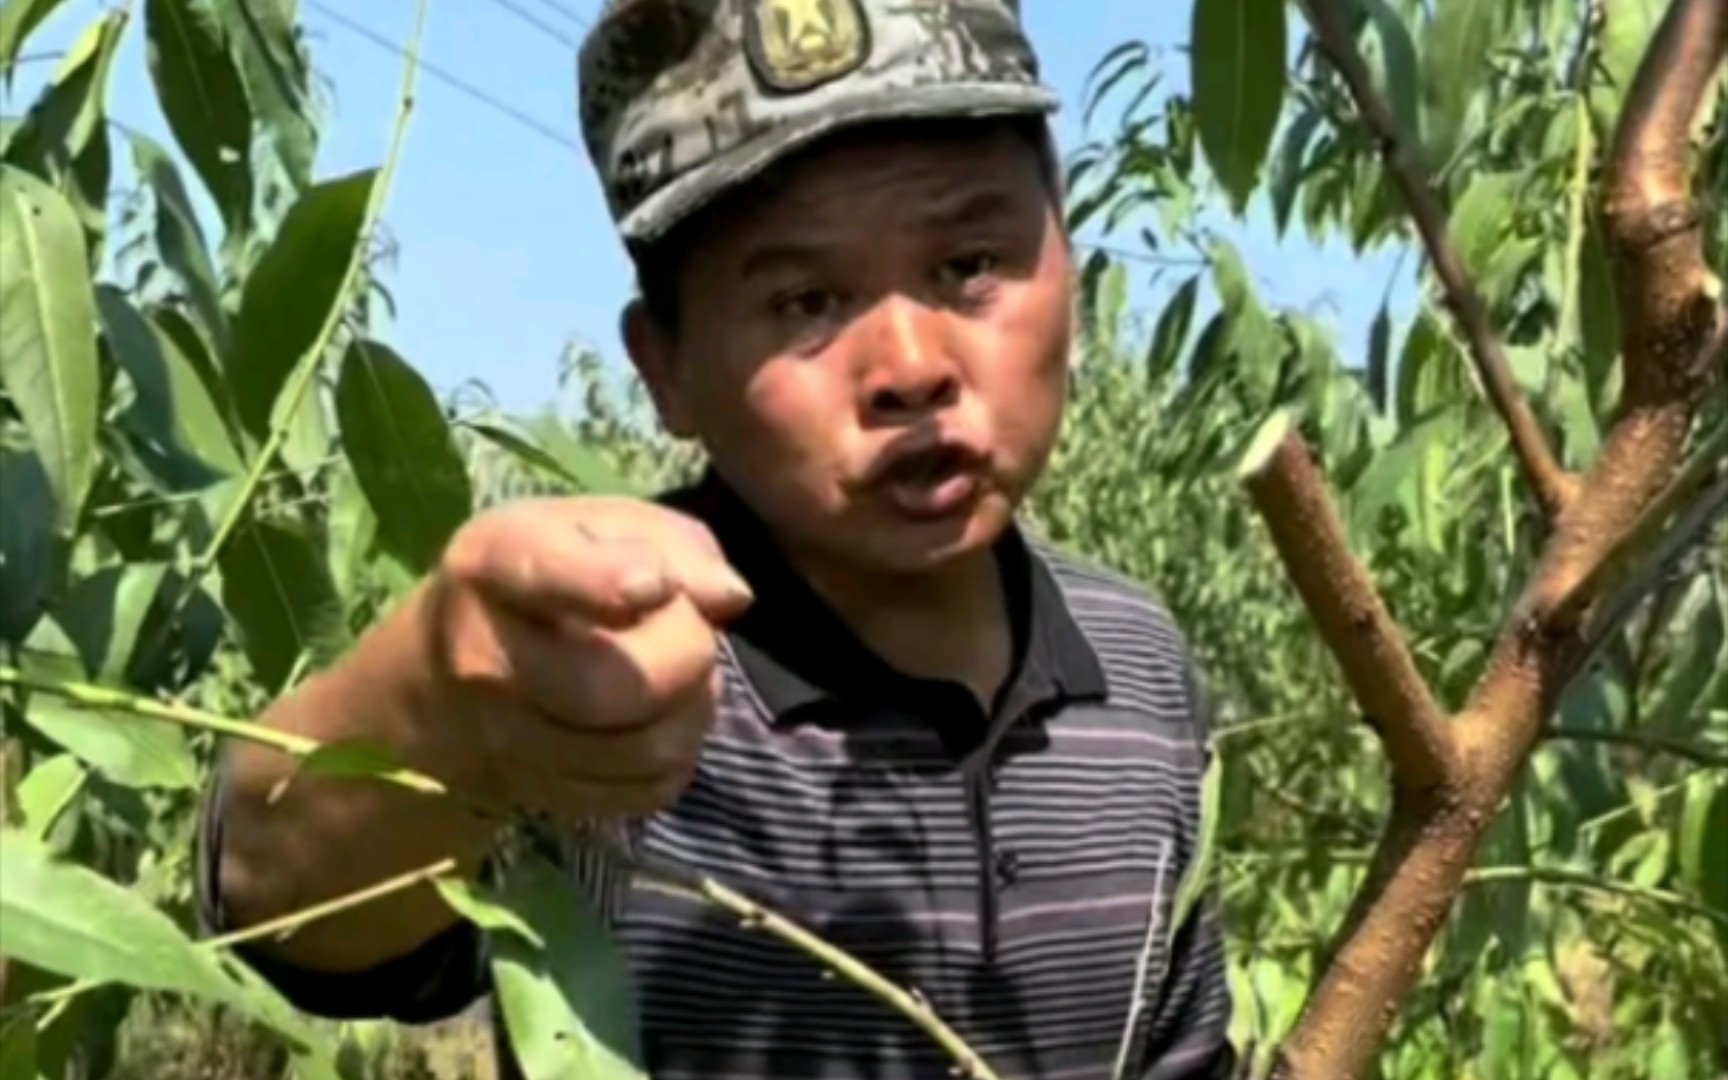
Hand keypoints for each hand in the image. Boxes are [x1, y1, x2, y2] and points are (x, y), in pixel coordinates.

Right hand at [421, 496, 753, 822]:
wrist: (438, 679)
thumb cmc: (539, 578)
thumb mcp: (593, 525)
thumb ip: (671, 544)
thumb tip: (730, 597)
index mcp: (498, 564)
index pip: (547, 576)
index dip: (607, 583)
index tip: (652, 586)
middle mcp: (485, 658)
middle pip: (619, 685)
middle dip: (688, 653)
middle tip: (688, 630)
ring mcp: (506, 740)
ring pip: (647, 747)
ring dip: (694, 708)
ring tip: (679, 674)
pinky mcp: (540, 795)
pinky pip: (647, 790)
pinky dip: (676, 755)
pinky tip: (658, 720)